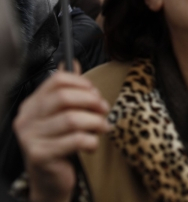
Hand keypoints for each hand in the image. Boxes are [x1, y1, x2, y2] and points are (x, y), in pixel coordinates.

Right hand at [13, 61, 110, 201]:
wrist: (50, 181)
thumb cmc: (59, 144)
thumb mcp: (61, 116)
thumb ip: (67, 90)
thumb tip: (72, 63)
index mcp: (32, 105)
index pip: (56, 80)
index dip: (81, 83)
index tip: (95, 92)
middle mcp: (26, 119)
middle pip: (64, 97)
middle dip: (91, 101)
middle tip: (104, 109)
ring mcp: (30, 138)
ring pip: (72, 119)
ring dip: (96, 122)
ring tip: (103, 128)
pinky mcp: (40, 156)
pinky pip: (75, 140)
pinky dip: (91, 141)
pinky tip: (93, 145)